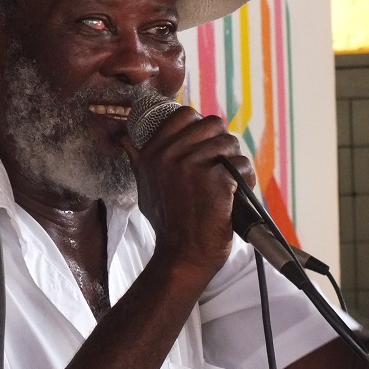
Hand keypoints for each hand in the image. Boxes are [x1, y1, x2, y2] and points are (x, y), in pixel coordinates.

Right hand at [121, 106, 254, 278]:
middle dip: (221, 142)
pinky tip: (235, 194)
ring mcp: (193, 166)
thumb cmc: (167, 222)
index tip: (204, 144)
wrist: (183, 254)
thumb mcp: (144, 185)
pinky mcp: (216, 179)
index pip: (184, 114)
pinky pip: (242, 165)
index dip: (200, 125)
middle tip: (220, 164)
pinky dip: (245, 179)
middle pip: (212, 124)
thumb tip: (122, 137)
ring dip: (234, 162)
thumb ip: (138, 158)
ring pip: (230, 143)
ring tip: (228, 182)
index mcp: (153, 152)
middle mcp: (170, 155)